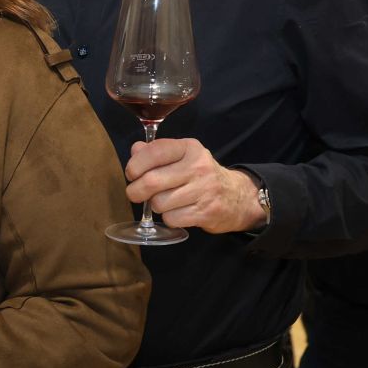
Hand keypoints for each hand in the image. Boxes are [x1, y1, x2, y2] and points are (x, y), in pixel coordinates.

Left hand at [126, 138, 265, 233]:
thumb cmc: (200, 175)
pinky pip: (171, 219)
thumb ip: (157, 152)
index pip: (155, 151)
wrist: (236, 196)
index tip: (131, 174)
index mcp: (190, 148)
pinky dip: (168, 218)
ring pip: (159, 203)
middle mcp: (198, 166)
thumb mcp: (183, 157)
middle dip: (135, 191)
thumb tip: (135, 149)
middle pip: (151, 181)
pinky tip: (177, 212)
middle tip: (136, 193)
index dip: (135, 165)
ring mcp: (204, 190)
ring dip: (155, 205)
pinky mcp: (206, 212)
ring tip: (164, 201)